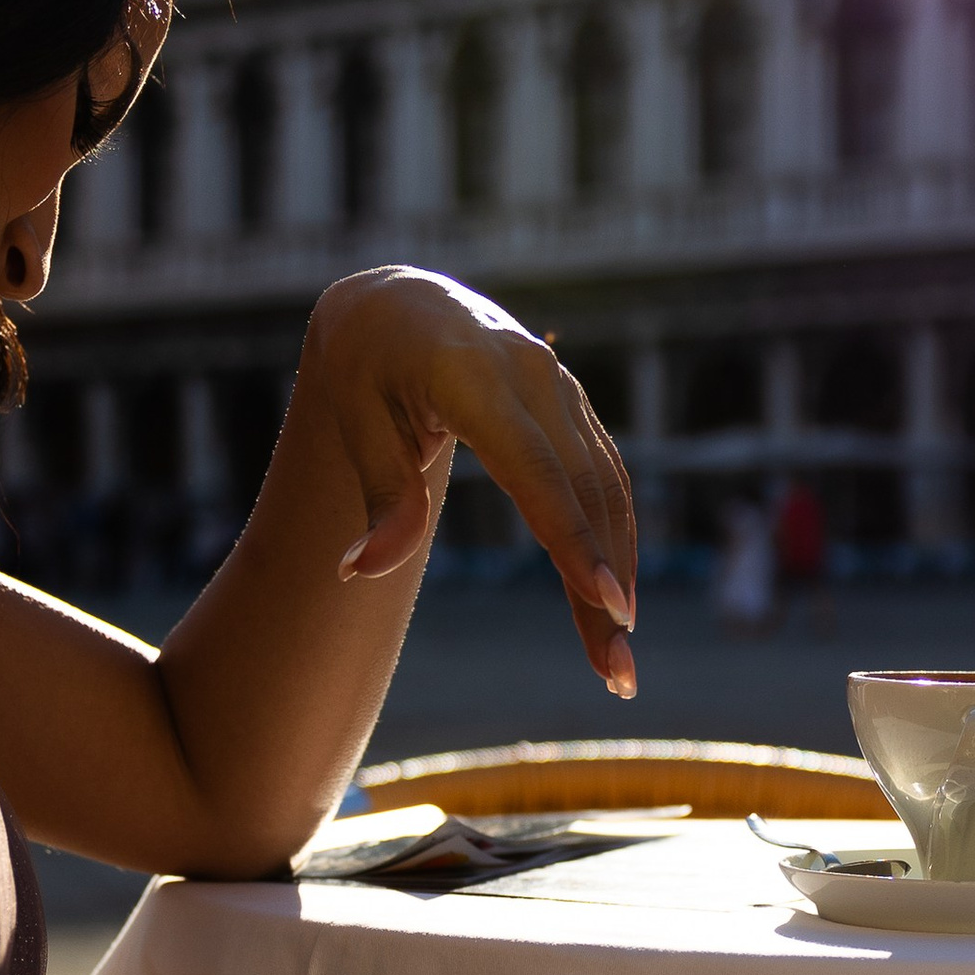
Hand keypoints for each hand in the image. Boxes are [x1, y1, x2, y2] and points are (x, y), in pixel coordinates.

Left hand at [303, 267, 638, 696]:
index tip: (604, 601)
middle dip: (605, 585)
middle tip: (618, 671)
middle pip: (582, 493)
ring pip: (606, 491)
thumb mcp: (355, 420)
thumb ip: (380, 496)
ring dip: (619, 573)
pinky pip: (604, 478)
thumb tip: (359, 570)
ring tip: (618, 657)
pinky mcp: (572, 408)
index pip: (535, 470)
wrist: (402, 302)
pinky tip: (613, 599)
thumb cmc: (369, 365)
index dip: (572, 538)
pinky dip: (613, 540)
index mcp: (474, 376)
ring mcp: (561, 389)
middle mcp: (533, 376)